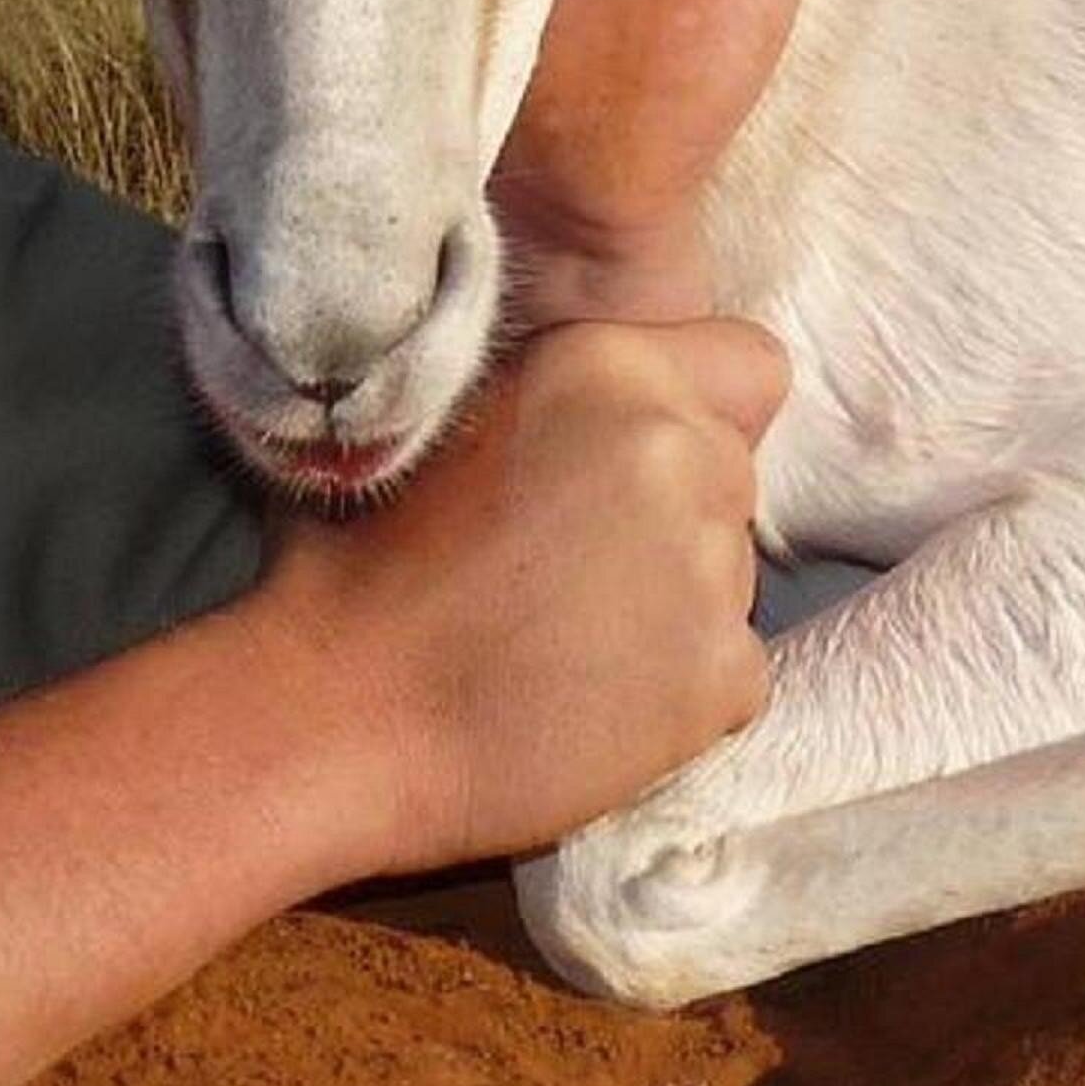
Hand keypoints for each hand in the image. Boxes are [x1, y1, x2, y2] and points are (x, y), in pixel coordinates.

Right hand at [257, 315, 785, 867]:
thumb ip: (550, 394)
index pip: (749, 365)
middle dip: (679, 514)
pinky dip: (681, 695)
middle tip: (575, 570)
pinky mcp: (722, 677)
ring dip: (676, 604)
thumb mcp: (442, 416)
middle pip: (734, 474)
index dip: (703, 411)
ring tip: (567, 644)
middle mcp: (679, 451)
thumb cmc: (351, 569)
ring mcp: (710, 569)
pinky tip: (588, 704)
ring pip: (733, 575)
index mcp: (609, 365)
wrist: (335, 719)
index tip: (636, 462)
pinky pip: (734, 674)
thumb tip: (583, 403)